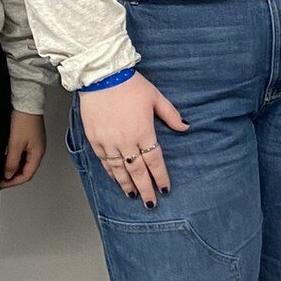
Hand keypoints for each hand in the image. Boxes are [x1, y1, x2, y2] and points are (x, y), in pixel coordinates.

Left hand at [0, 111, 45, 188]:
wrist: (26, 102)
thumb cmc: (25, 119)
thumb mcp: (15, 144)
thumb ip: (11, 162)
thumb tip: (8, 175)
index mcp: (38, 153)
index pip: (27, 175)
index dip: (13, 182)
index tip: (1, 184)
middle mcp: (38, 150)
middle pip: (26, 170)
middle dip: (12, 176)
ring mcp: (34, 144)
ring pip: (23, 162)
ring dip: (12, 167)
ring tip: (0, 169)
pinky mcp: (29, 137)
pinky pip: (22, 153)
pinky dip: (14, 158)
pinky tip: (5, 158)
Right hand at [79, 72, 187, 205]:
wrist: (101, 76)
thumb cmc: (130, 84)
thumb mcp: (156, 97)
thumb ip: (171, 115)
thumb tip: (185, 127)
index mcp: (143, 131)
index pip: (154, 161)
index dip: (160, 176)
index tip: (165, 189)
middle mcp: (125, 140)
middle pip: (137, 171)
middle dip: (145, 189)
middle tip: (150, 204)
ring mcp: (108, 141)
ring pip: (119, 170)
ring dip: (127, 185)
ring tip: (134, 196)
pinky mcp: (95, 139)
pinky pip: (104, 162)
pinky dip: (111, 173)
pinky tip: (116, 180)